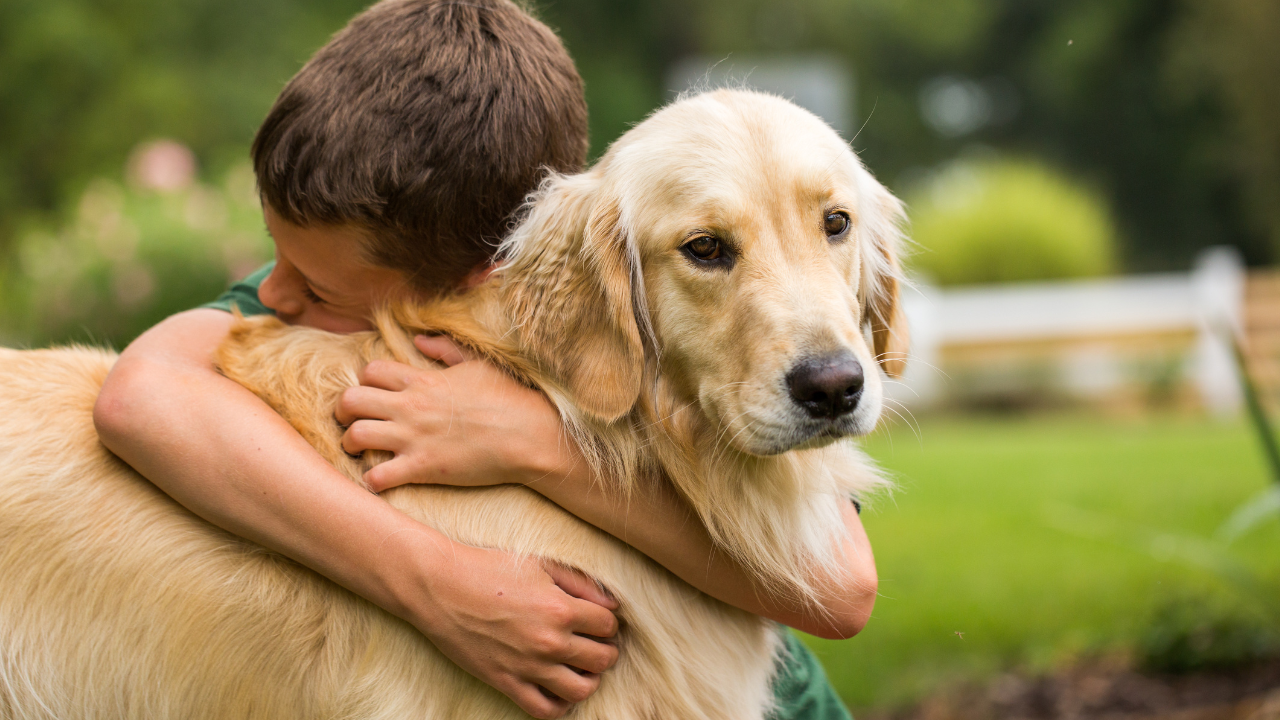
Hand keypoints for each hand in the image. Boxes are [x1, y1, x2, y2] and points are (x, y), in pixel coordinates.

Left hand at [336, 335, 579, 491]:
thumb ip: (445, 349)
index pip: (370, 371)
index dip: (364, 382)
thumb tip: (419, 339)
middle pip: (350, 400)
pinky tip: (380, 479)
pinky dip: (372, 480)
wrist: (529, 435)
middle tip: (351, 421)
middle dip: (343, 411)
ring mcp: (414, 438)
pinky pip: (377, 476)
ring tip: (358, 451)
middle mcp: (410, 406)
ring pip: (354, 436)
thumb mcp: (477, 364)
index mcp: (422, 380)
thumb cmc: (509, 398)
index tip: (373, 394)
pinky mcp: (422, 468)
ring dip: (350, 445)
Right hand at [397, 536, 619, 717]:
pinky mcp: (506, 682)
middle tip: (593, 643)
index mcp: (560, 608)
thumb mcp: (540, 564)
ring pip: (582, 690)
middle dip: (605, 650)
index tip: (596, 620)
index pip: (608, 625)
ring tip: (579, 667)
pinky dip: (559, 705)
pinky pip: (545, 710)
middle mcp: (549, 641)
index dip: (607, 622)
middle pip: (603, 659)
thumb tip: (613, 604)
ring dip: (589, 679)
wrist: (440, 587)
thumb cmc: (489, 569)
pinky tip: (557, 689)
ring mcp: (528, 666)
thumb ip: (581, 583)